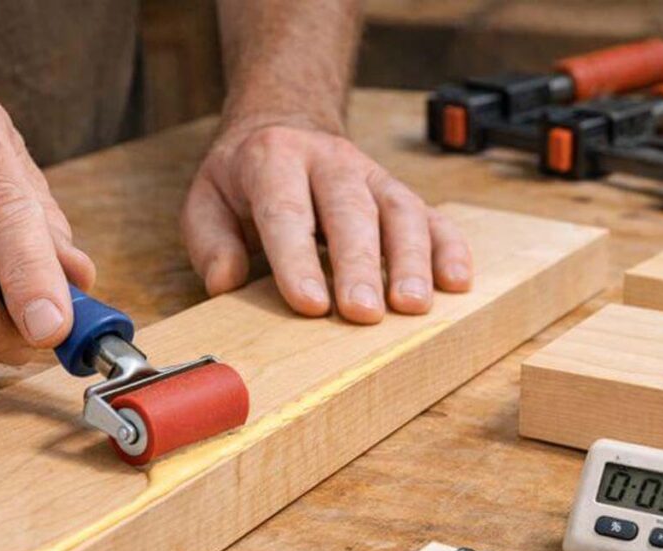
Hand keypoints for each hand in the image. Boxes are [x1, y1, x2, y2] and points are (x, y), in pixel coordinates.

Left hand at [180, 121, 471, 322]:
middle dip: (360, 264)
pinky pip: (430, 215)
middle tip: (364, 313)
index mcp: (273, 160)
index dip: (298, 258)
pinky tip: (456, 282)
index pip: (287, 210)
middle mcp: (328, 162)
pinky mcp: (397, 192)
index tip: (310, 303)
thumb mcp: (206, 200)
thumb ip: (211, 242)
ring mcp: (370, 175)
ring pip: (399, 210)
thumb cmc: (244, 178)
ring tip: (412, 306)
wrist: (283, 125)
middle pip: (350, 210)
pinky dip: (448, 247)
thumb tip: (225, 282)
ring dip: (410, 259)